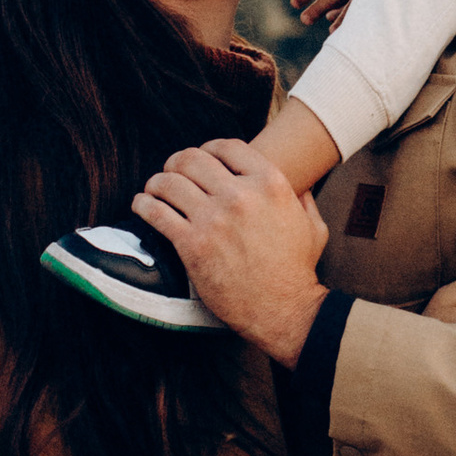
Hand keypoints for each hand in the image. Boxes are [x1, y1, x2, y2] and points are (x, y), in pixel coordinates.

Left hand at [132, 137, 329, 362]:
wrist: (284, 309)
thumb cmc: (298, 270)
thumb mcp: (314, 227)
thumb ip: (304, 200)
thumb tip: (299, 186)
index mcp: (270, 183)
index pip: (227, 146)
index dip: (208, 149)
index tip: (200, 159)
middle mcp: (240, 195)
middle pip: (192, 159)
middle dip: (177, 163)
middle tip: (171, 173)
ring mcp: (214, 219)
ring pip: (169, 182)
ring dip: (157, 182)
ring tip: (154, 189)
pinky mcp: (193, 244)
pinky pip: (156, 213)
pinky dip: (143, 205)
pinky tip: (141, 205)